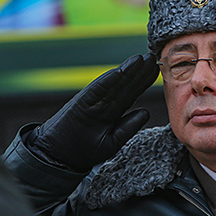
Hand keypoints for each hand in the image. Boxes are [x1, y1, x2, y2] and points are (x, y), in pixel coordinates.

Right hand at [28, 54, 158, 171]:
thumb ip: (128, 127)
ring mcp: (93, 102)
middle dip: (139, 73)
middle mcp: (103, 104)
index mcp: (112, 113)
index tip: (157, 71)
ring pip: (114, 84)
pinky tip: (120, 71)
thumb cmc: (84, 152)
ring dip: (127, 71)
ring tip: (141, 59)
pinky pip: (97, 89)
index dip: (143, 83)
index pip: (131, 94)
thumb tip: (146, 112)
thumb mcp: (113, 142)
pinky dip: (108, 80)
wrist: (59, 157)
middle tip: (153, 58)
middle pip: (125, 86)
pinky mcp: (81, 102)